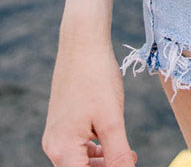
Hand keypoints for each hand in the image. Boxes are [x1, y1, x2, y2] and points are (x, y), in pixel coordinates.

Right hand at [42, 30, 135, 165]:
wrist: (83, 42)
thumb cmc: (96, 77)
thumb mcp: (112, 120)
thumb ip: (118, 154)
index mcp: (63, 150)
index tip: (126, 164)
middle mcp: (54, 146)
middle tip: (130, 160)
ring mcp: (56, 135)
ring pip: (78, 162)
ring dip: (101, 163)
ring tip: (126, 154)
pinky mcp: (61, 125)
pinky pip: (76, 148)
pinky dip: (94, 151)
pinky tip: (110, 143)